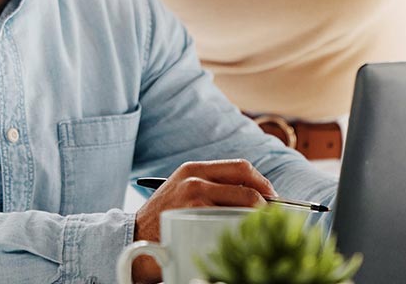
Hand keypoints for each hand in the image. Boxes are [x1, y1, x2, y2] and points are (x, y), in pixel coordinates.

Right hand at [130, 160, 275, 283]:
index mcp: (194, 169)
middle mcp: (194, 178)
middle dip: (266, 201)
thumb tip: (254, 196)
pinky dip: (243, 230)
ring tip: (259, 229)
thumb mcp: (184, 191)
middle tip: (271, 216)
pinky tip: (242, 238)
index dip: (262, 182)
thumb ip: (212, 187)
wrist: (133, 237)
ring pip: (243, 204)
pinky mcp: (193, 216)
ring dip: (257, 218)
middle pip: (247, 184)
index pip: (241, 167)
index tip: (271, 197)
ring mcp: (194, 197)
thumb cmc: (163, 218)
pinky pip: (231, 222)